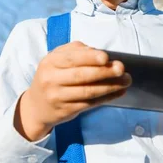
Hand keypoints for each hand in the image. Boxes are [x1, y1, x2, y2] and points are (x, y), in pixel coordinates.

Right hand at [15, 41, 130, 140]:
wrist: (36, 106)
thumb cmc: (52, 77)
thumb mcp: (56, 60)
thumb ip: (75, 51)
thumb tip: (96, 51)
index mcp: (50, 62)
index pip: (72, 58)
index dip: (90, 58)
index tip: (106, 57)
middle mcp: (51, 79)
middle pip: (81, 76)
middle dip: (104, 72)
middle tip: (122, 69)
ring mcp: (58, 97)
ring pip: (88, 91)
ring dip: (110, 86)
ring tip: (126, 81)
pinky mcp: (66, 111)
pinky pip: (90, 104)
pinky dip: (106, 98)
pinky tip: (118, 92)